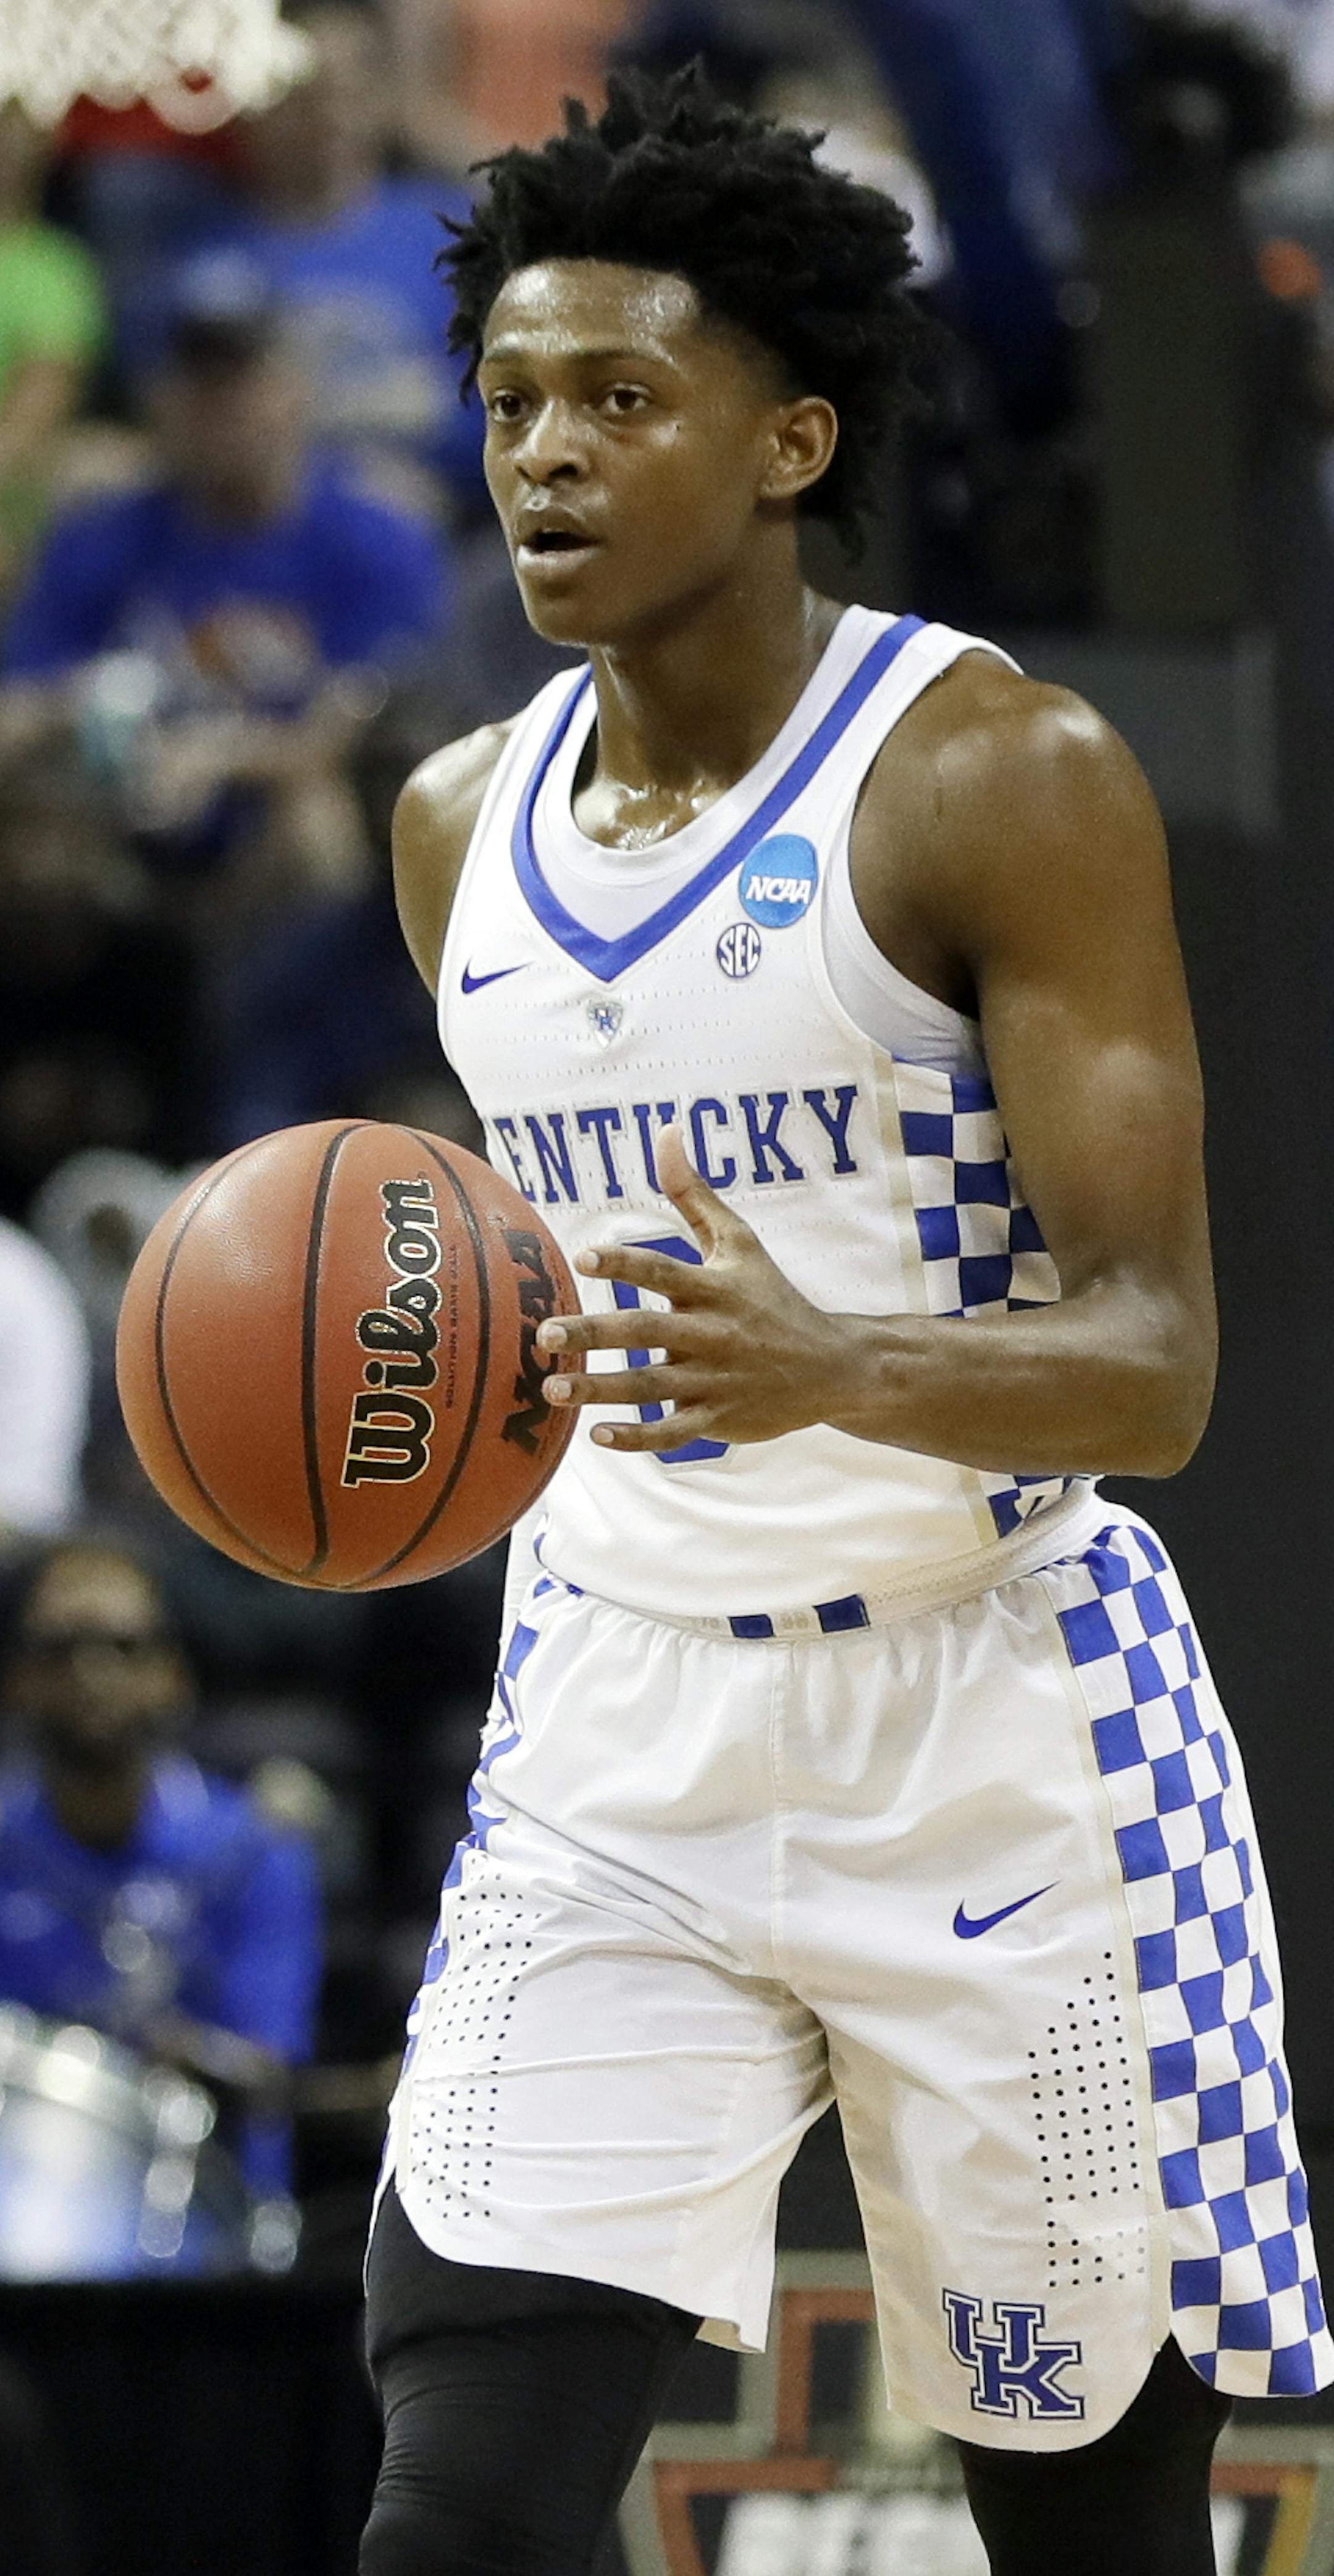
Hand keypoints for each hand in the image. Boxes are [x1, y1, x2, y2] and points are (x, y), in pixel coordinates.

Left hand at [535, 1125, 867, 1452]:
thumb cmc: (773, 1298)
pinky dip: (638, 1438)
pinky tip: (598, 1435)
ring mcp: (714, 1381)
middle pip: (646, 1332)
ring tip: (553, 1389)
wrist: (831, 1365)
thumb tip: (667, 1132)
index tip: (583, 1257)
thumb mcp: (740, 1242)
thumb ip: (694, 1194)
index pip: (663, 1271)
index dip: (624, 1264)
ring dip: (600, 1390)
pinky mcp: (717, 1420)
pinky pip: (672, 1433)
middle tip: (546, 1334)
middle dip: (594, 1333)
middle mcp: (711, 1333)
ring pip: (650, 1388)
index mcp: (713, 1288)